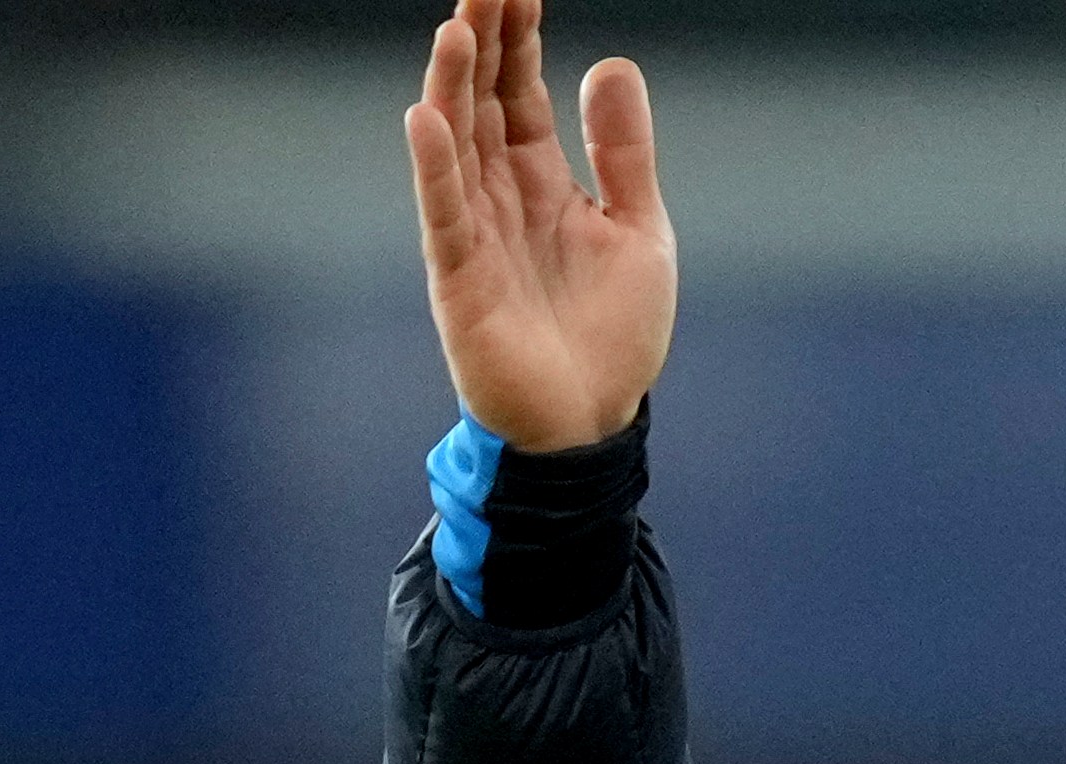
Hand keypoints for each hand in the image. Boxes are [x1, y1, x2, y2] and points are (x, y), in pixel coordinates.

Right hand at [405, 0, 675, 452]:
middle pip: (482, 102)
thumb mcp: (638, 229)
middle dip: (483, 41)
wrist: (592, 423)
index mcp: (543, 181)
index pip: (521, 91)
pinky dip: (435, 166)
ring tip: (459, 27)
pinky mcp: (460, 279)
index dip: (520, 37)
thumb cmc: (612, 334)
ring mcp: (475, 234)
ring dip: (454, 86)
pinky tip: (427, 115)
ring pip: (455, 145)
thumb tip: (610, 62)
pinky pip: (444, 212)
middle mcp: (500, 196)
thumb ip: (625, 152)